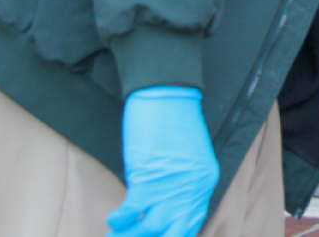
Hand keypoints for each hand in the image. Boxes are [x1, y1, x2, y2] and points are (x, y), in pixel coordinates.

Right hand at [106, 86, 218, 236]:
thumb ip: (182, 183)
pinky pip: (132, 210)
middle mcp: (193, 189)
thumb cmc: (175, 121)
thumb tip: (163, 204)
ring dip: (130, 234)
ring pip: (150, 228)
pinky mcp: (149, 177)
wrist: (167, 95)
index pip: (191, 223)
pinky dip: (120, 219)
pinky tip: (113, 220)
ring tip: (115, 236)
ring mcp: (172, 186)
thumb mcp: (189, 157)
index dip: (173, 236)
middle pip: (173, 233)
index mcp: (205, 182)